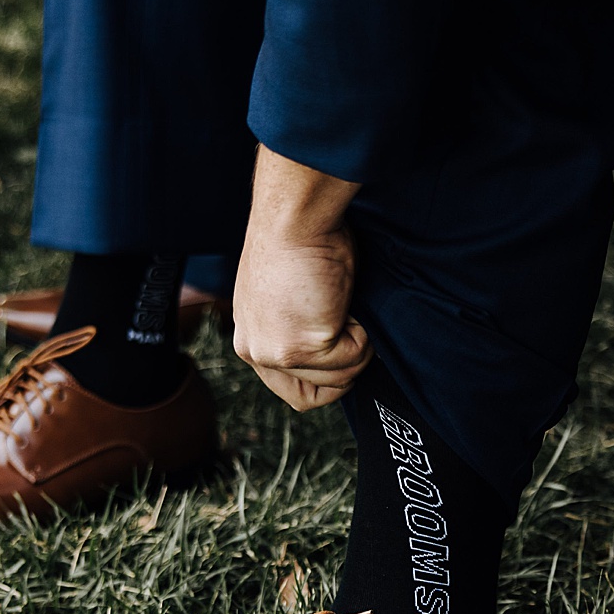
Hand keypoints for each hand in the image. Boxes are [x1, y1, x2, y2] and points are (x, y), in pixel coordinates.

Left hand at [232, 145, 372, 410]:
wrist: (295, 216)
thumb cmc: (299, 240)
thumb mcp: (293, 298)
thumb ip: (301, 330)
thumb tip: (338, 350)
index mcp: (250, 339)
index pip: (292, 391)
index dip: (327, 378)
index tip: (344, 351)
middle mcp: (254, 351)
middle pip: (313, 396)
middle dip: (344, 366)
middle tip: (349, 325)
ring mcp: (276, 353)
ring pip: (339, 378)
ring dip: (356, 344)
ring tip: (345, 303)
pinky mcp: (301, 347)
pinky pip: (353, 358)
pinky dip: (363, 332)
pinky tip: (347, 300)